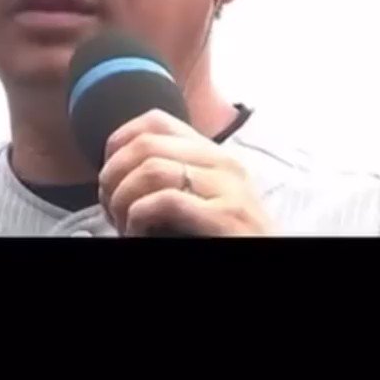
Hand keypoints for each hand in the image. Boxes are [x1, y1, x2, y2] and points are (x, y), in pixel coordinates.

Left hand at [97, 109, 273, 236]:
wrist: (270, 259)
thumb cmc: (226, 237)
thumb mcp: (201, 197)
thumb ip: (173, 176)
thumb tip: (115, 172)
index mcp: (214, 154)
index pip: (155, 120)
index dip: (118, 143)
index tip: (109, 176)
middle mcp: (224, 163)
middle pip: (146, 143)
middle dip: (113, 176)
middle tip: (110, 208)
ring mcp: (229, 189)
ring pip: (151, 169)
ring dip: (123, 200)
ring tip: (123, 225)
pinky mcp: (228, 217)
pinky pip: (166, 201)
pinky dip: (138, 218)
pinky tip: (137, 234)